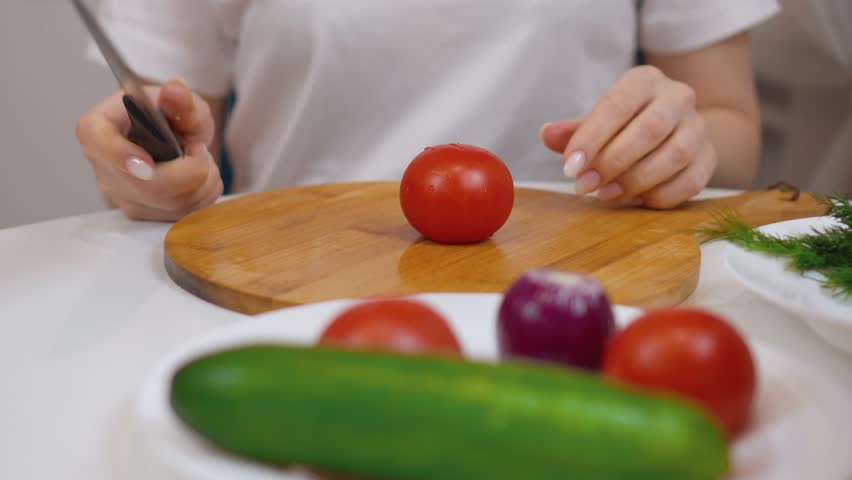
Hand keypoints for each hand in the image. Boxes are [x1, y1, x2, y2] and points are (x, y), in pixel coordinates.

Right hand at [75, 79, 222, 220]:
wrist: (172, 139)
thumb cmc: (166, 117)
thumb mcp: (179, 102)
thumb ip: (181, 99)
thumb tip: (176, 91)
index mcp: (98, 128)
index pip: (98, 143)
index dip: (122, 157)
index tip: (150, 163)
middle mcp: (103, 166)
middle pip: (147, 187)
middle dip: (189, 171)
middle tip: (200, 149)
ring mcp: (121, 194)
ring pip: (169, 205)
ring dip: (202, 184)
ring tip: (202, 160)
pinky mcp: (142, 213)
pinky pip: (179, 216)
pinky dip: (202, 198)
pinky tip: (201, 179)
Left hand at [541, 66, 716, 208]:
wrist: (675, 128)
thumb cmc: (624, 125)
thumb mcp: (596, 121)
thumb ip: (573, 130)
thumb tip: (547, 134)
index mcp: (644, 81)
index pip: (617, 104)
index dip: (592, 138)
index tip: (569, 168)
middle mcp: (677, 97)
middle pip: (649, 129)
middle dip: (612, 162)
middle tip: (584, 186)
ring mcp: (698, 126)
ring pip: (675, 155)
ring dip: (636, 181)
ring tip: (607, 195)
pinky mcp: (710, 156)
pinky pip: (692, 180)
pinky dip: (661, 196)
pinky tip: (636, 201)